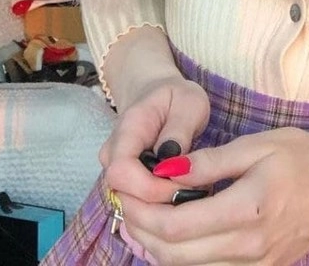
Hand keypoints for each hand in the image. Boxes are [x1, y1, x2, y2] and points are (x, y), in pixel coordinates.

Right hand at [100, 75, 210, 206]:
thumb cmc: (177, 98)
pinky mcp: (124, 186)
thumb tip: (170, 160)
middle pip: (124, 196)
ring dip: (161, 210)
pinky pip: (136, 209)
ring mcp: (115, 173)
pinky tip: (182, 198)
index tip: (183, 186)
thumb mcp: (189, 102)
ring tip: (193, 192)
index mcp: (127, 130)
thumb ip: (180, 129)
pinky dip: (158, 211)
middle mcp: (112, 155)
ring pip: (129, 207)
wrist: (158, 96)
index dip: (149, 188)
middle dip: (160, 204)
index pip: (121, 171)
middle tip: (195, 193)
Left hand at [120, 126, 308, 264]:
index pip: (177, 226)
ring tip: (138, 217)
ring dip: (155, 247)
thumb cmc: (302, 156)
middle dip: (140, 230)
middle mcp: (249, 247)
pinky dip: (179, 256)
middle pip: (173, 255)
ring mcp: (254, 265)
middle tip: (125, 202)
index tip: (126, 189)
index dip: (143, 213)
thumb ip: (209, 162)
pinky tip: (168, 235)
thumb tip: (165, 171)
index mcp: (249, 209)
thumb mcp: (256, 145)